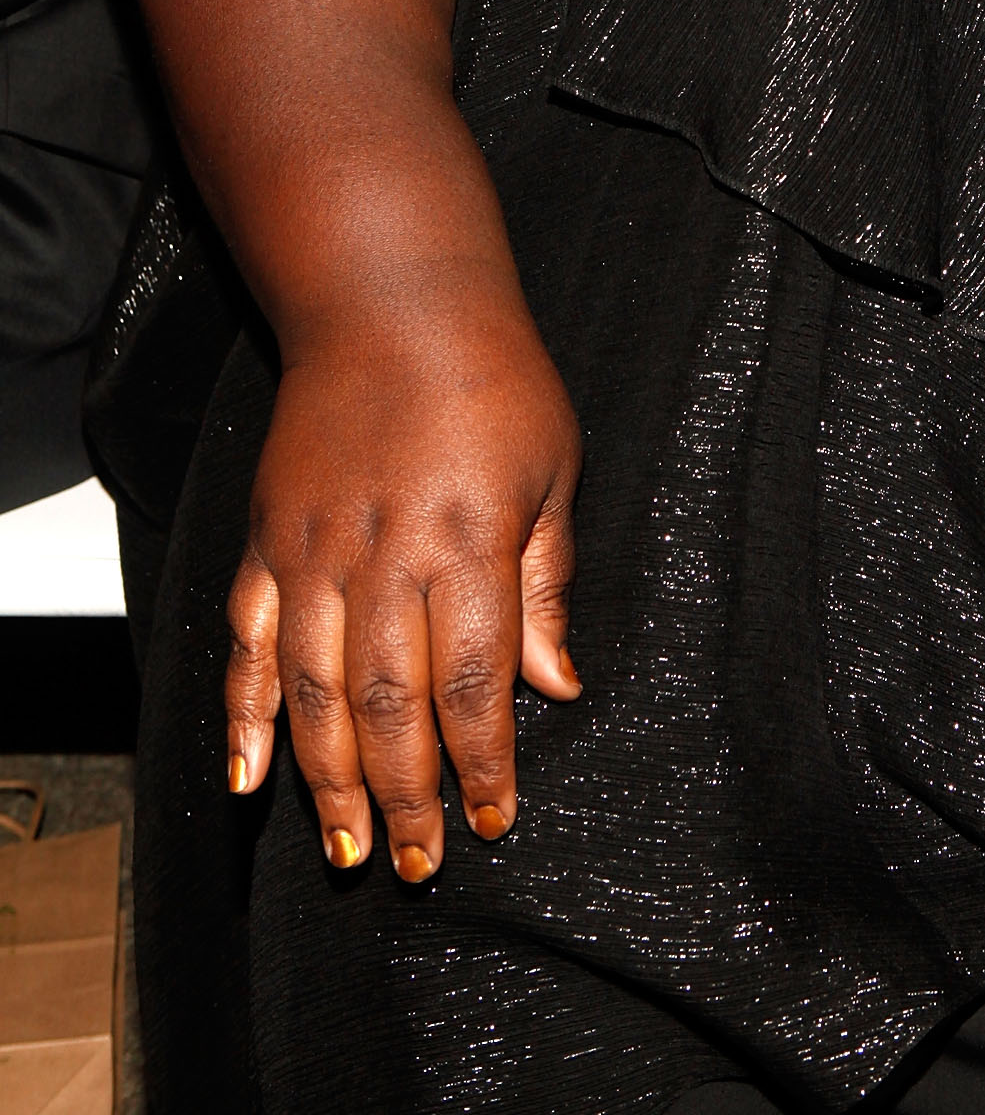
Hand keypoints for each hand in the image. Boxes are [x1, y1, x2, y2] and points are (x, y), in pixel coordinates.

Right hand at [225, 290, 582, 876]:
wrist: (392, 301)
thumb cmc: (493, 379)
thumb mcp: (551, 471)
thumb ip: (545, 584)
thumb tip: (558, 685)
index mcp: (468, 538)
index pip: (475, 680)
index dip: (484, 761)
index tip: (494, 819)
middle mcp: (385, 551)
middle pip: (390, 703)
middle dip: (408, 795)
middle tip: (418, 862)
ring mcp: (316, 547)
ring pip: (317, 690)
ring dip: (331, 780)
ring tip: (351, 846)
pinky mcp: (269, 536)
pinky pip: (252, 641)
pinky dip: (248, 713)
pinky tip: (252, 776)